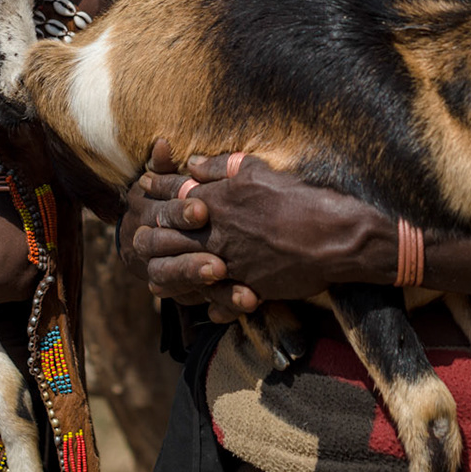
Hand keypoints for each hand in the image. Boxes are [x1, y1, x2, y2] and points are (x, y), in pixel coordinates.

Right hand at [121, 140, 236, 318]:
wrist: (147, 236)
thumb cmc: (161, 200)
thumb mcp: (167, 183)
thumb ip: (166, 167)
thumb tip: (163, 144)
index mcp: (154, 217)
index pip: (165, 216)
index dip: (180, 214)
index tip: (202, 211)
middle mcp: (160, 248)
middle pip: (171, 260)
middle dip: (193, 263)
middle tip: (220, 266)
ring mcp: (177, 272)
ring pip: (189, 289)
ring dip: (217, 293)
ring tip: (246, 295)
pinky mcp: (196, 289)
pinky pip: (210, 303)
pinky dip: (229, 305)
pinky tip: (252, 303)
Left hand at [123, 141, 392, 322]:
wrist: (334, 237)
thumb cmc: (301, 198)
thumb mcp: (259, 171)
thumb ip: (221, 167)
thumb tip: (191, 163)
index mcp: (219, 200)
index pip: (175, 194)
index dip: (156, 191)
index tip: (142, 189)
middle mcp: (217, 232)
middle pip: (169, 236)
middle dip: (150, 235)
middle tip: (135, 237)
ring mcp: (230, 262)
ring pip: (185, 272)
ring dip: (168, 275)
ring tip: (154, 279)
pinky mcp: (247, 286)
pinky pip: (217, 298)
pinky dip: (206, 303)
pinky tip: (200, 308)